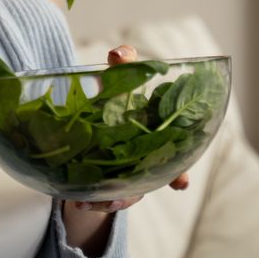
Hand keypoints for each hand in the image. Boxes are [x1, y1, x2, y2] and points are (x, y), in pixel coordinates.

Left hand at [67, 44, 189, 214]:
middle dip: (136, 193)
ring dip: (111, 201)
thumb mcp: (121, 78)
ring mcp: (128, 172)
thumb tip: (117, 55)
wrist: (94, 117)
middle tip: (120, 199)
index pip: (175, 159)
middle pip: (147, 185)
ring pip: (127, 195)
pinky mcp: (107, 181)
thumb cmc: (118, 94)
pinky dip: (93, 202)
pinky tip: (78, 202)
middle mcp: (147, 159)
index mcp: (157, 137)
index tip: (180, 185)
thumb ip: (124, 65)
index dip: (179, 175)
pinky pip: (104, 198)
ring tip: (90, 202)